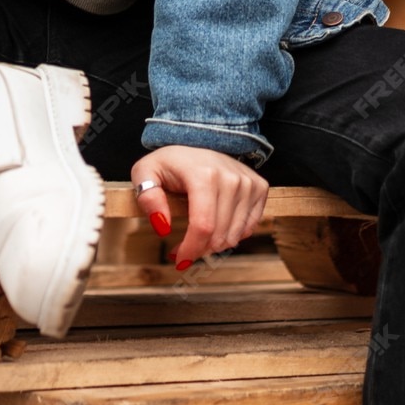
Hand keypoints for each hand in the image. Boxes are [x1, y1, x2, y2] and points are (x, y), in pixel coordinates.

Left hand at [129, 145, 268, 269]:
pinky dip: (231, 235)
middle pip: (219, 235)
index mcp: (204, 175)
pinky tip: (217, 227)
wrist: (197, 143)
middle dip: (199, 250)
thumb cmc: (170, 163)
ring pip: (234, 236)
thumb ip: (148, 199)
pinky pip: (249, 227)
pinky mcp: (259, 188)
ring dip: (214, 245)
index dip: (191, 250)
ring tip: (198, 236)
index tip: (179, 261)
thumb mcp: (145, 173)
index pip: (203, 226)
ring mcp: (248, 183)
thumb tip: (162, 227)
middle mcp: (231, 178)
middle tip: (184, 248)